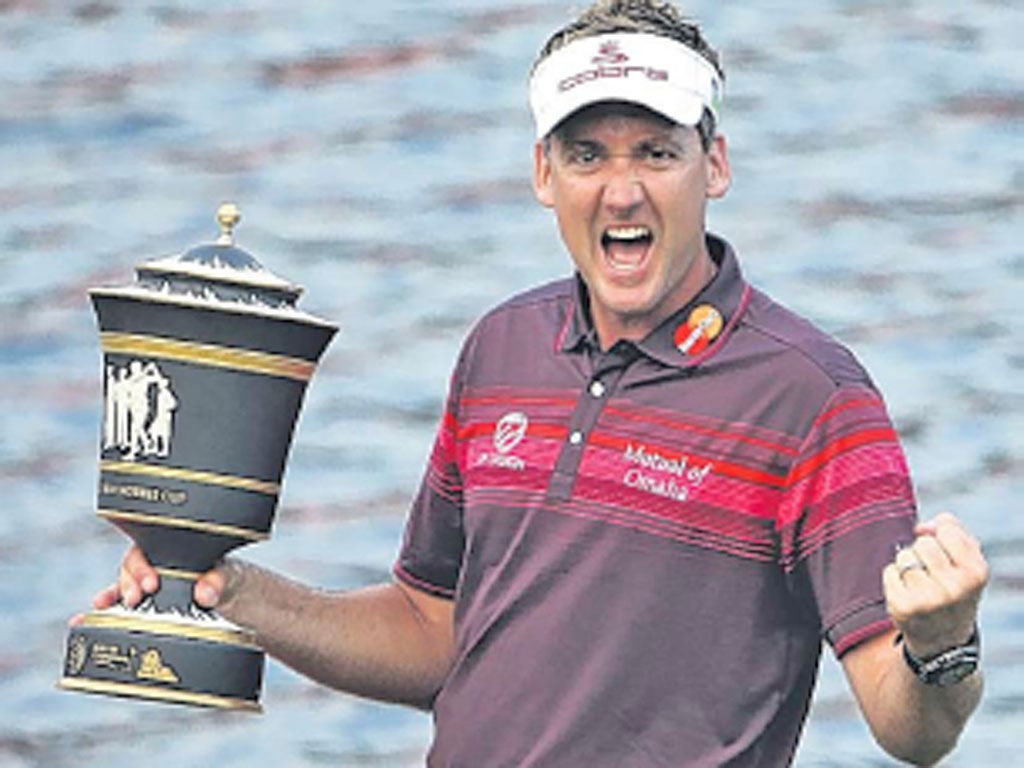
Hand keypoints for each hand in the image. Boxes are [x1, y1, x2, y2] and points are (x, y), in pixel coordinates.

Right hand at [69, 546, 231, 625]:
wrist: (241, 606)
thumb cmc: (234, 584)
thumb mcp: (231, 580)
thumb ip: (219, 583)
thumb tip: (205, 591)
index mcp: (178, 552)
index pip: (150, 549)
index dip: (144, 565)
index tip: (151, 583)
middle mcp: (161, 567)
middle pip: (132, 568)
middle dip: (127, 582)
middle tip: (134, 599)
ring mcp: (154, 589)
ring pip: (124, 588)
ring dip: (110, 597)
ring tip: (101, 606)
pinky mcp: (151, 609)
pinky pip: (123, 610)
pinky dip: (104, 615)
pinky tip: (85, 623)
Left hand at [883, 513, 988, 657]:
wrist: (943, 638)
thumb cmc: (954, 589)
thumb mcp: (968, 562)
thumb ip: (953, 532)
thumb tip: (922, 527)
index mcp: (976, 573)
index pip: (947, 530)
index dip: (942, 536)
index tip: (947, 553)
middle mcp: (954, 588)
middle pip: (923, 543)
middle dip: (924, 552)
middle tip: (933, 574)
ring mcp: (928, 599)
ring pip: (904, 556)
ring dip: (907, 565)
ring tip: (921, 585)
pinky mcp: (903, 606)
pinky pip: (889, 571)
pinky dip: (894, 577)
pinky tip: (907, 593)